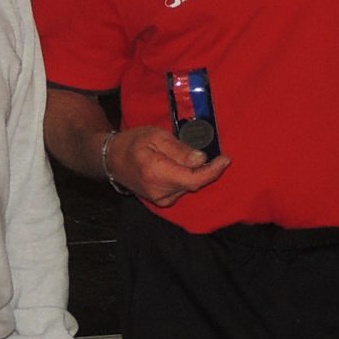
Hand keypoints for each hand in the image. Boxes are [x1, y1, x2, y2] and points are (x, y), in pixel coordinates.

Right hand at [106, 123, 230, 207]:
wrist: (112, 160)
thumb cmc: (134, 143)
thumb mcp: (156, 136)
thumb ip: (179, 149)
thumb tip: (201, 159)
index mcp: (157, 173)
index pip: (193, 179)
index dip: (213, 171)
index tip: (226, 159)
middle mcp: (159, 191)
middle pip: (194, 183)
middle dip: (207, 169)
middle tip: (216, 154)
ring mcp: (160, 199)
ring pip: (189, 187)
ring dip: (196, 173)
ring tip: (189, 157)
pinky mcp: (162, 201)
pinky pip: (182, 189)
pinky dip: (188, 178)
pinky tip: (183, 167)